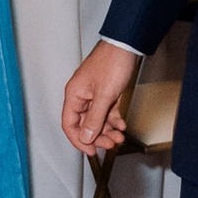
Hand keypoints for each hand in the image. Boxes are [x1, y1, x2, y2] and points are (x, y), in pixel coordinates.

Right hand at [64, 38, 142, 156]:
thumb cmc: (112, 62)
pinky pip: (107, 112)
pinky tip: (121, 125)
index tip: (90, 151)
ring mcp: (94, 95)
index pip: (69, 124)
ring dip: (108, 130)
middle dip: (98, 136)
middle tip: (110, 144)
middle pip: (85, 124)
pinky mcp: (107, 93)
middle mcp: (82, 96)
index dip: (78, 140)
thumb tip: (86, 137)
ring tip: (119, 136)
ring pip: (97, 120)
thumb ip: (94, 118)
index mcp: (74, 95)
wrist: (127, 46)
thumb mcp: (104, 95)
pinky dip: (114, 120)